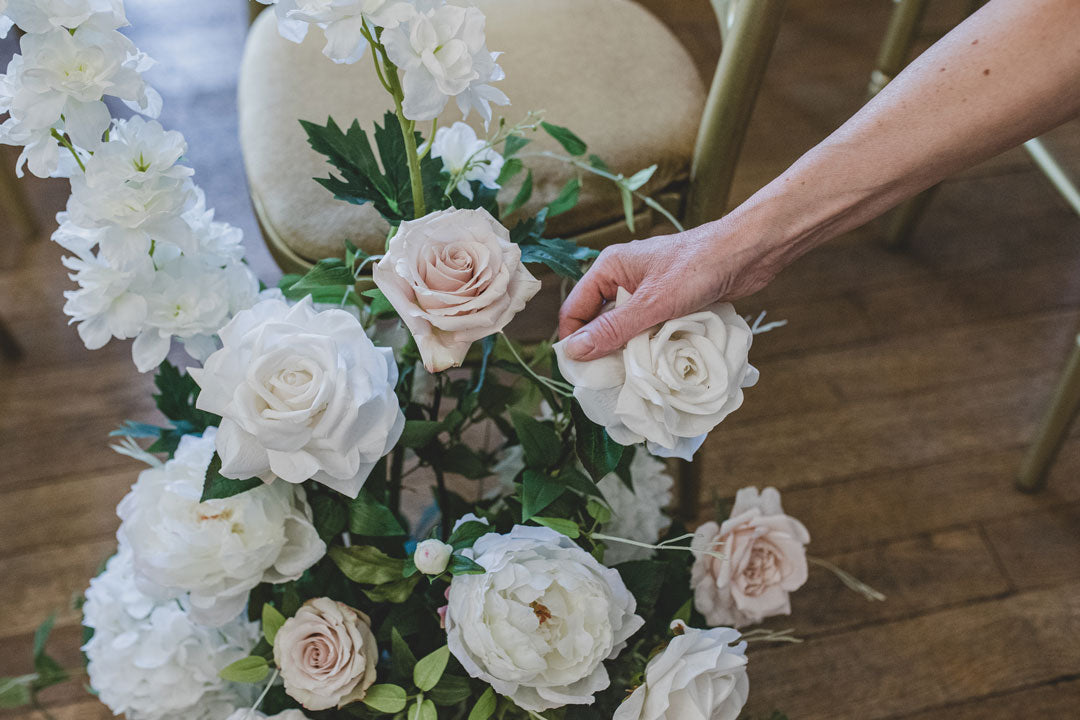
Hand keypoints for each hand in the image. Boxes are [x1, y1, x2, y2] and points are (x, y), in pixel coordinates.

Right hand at [557, 216, 784, 360]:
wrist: (747, 253)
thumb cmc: (699, 267)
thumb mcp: (652, 304)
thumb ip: (612, 329)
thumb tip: (574, 351)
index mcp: (610, 268)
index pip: (575, 309)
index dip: (574, 340)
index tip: (580, 371)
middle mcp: (624, 278)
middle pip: (599, 321)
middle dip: (604, 348)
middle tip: (609, 379)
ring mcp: (648, 290)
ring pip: (626, 328)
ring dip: (630, 349)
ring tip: (634, 374)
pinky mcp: (669, 302)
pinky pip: (649, 328)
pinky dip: (651, 345)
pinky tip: (657, 362)